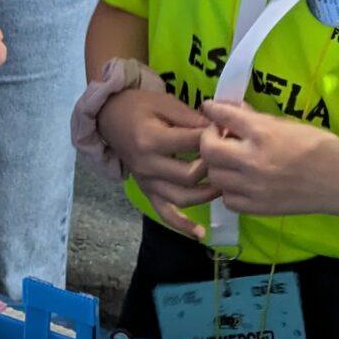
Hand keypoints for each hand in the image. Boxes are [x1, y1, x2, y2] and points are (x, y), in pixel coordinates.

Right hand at [101, 86, 217, 237]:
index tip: (227, 131)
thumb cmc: (139, 106)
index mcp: (152, 140)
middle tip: (228, 158)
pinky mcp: (146, 191)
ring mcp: (146, 182)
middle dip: (213, 167)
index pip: (192, 144)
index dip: (214, 138)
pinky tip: (200, 234)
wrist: (110, 117)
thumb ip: (192, 118)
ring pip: (181, 198)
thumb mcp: (165, 103)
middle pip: (189, 176)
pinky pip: (164, 213)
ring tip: (224, 185)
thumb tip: (221, 129)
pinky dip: (181, 225)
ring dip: (206, 195)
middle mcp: (148, 165)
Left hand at [197, 99, 338, 219]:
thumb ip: (258, 120)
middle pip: (209, 149)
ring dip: (218, 165)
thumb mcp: (288, 124)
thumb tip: (234, 111)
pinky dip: (229, 189)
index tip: (209, 108)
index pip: (225, 116)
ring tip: (230, 160)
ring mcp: (253, 187)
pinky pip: (228, 199)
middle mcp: (253, 160)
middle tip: (218, 136)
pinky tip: (240, 182)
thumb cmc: (320, 146)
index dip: (213, 110)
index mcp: (263, 133)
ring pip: (215, 176)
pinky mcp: (258, 207)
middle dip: (208, 139)